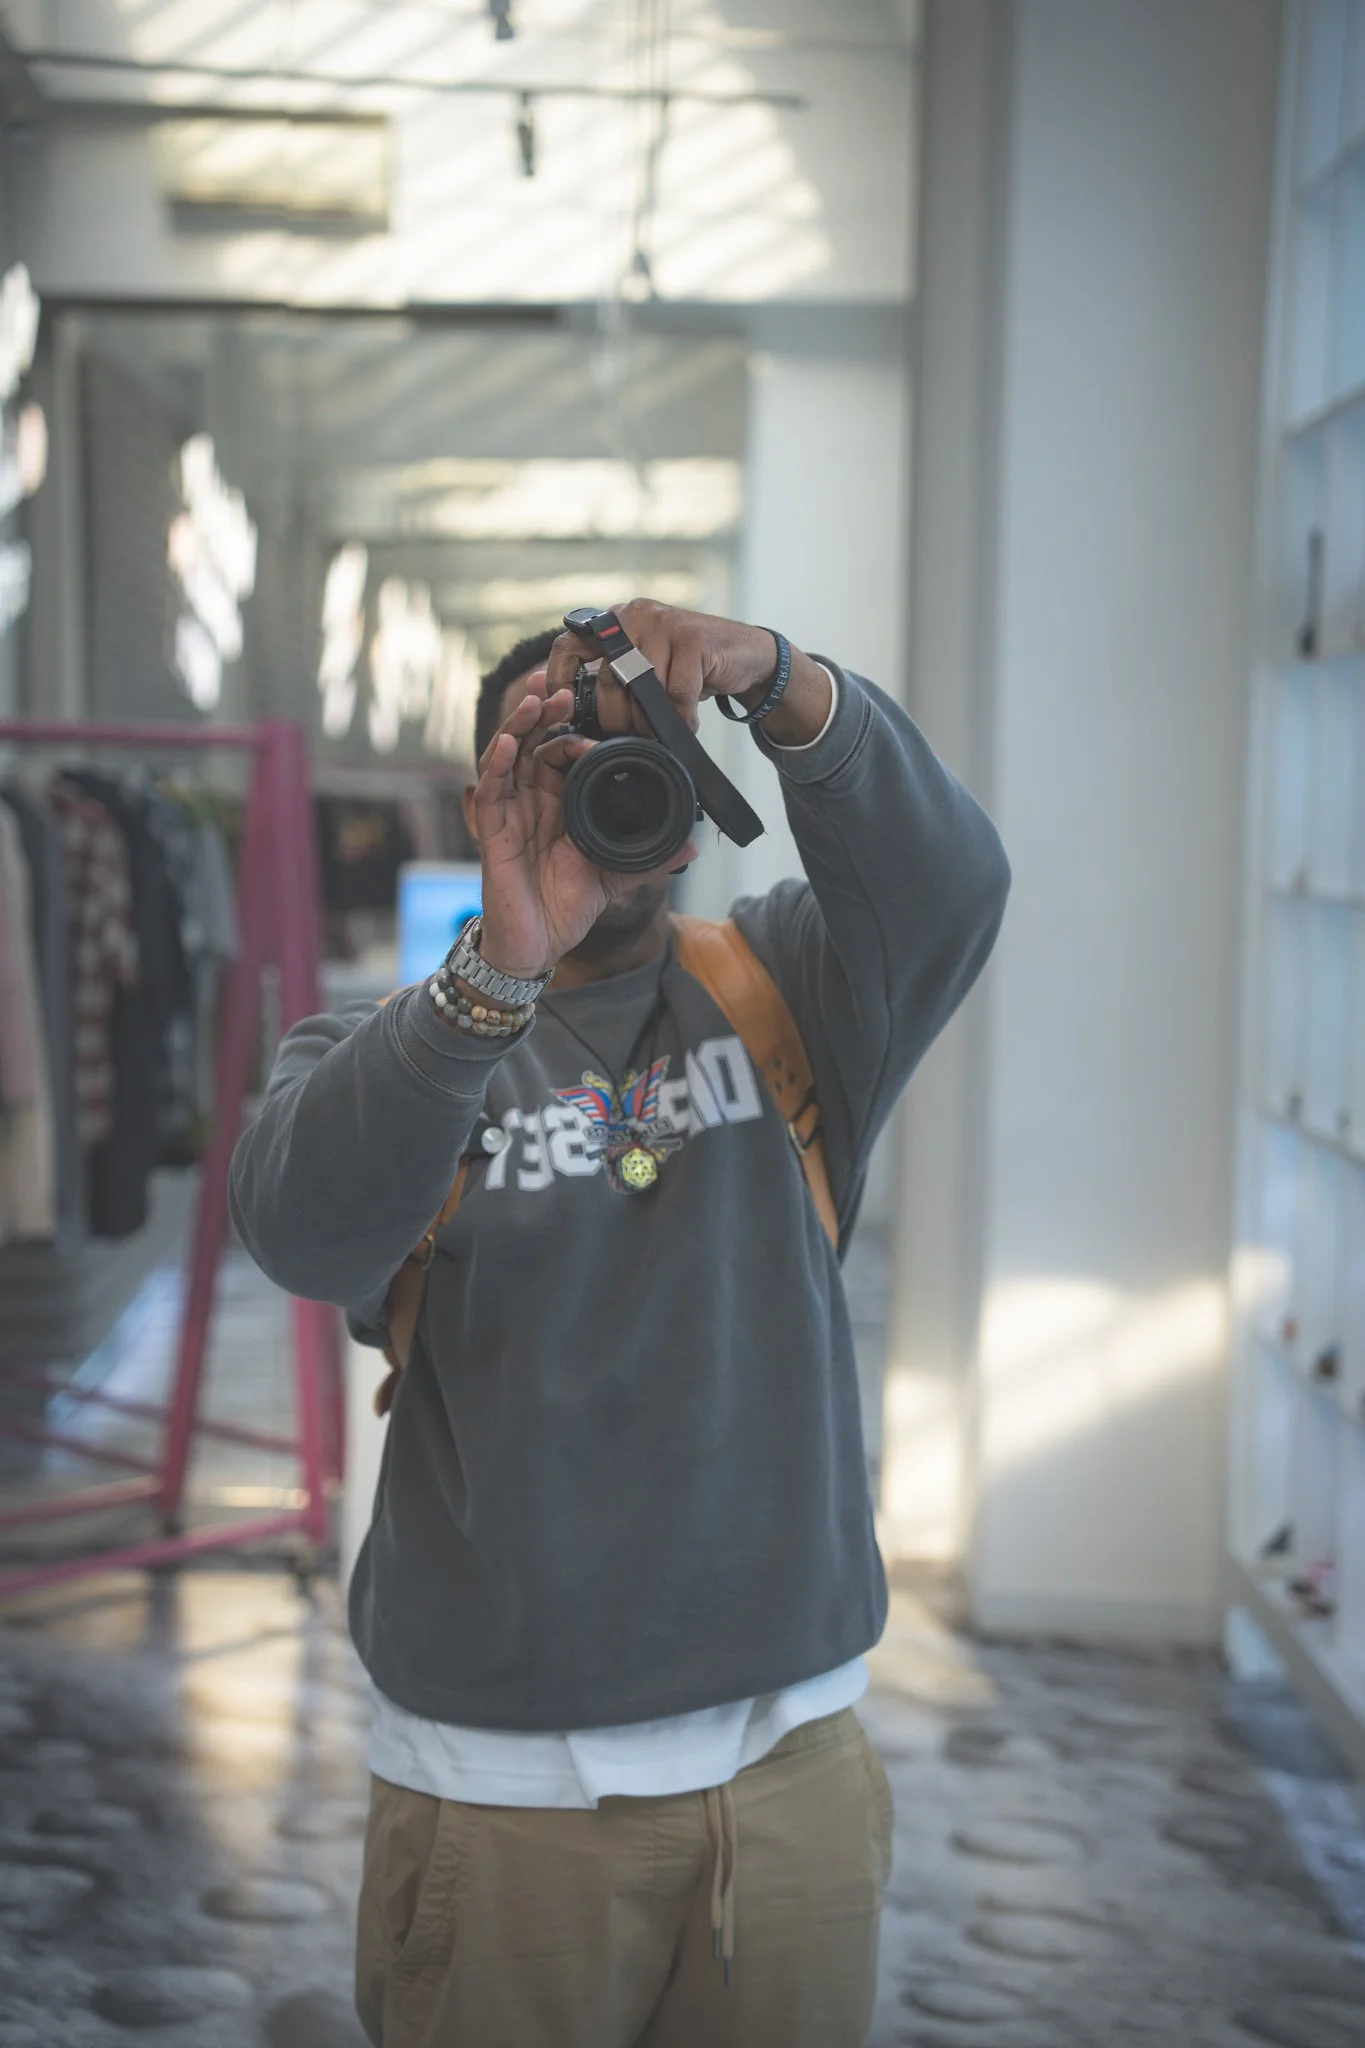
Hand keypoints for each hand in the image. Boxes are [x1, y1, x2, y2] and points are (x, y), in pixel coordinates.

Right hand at [471, 672, 698, 980]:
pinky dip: (497, 761)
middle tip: (562, 682)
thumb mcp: (616, 876)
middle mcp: (532, 801)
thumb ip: (650, 859)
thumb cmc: (568, 907)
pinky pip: (491, 789)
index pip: (562, 752)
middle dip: (545, 710)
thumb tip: (691, 847)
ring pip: (509, 754)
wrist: (539, 945)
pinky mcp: (493, 831)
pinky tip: (509, 740)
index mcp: (560, 803)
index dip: (576, 729)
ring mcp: (510, 812)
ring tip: (536, 695)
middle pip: (533, 742)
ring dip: (521, 723)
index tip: (600, 714)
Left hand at [541, 600, 831, 745]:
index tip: (563, 710)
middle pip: (610, 679)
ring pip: (644, 689)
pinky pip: (677, 694)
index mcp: (616, 621)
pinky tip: (688, 724)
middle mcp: (635, 615)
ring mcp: (665, 623)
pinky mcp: (693, 639)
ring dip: (652, 721)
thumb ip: (616, 679)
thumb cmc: (690, 668)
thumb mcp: (647, 667)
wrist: (746, 654)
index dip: (558, 678)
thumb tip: (573, 712)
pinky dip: (682, 718)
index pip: (569, 643)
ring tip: (662, 732)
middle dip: (617, 719)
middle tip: (630, 738)